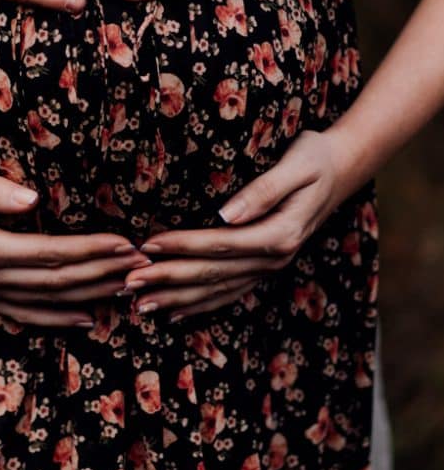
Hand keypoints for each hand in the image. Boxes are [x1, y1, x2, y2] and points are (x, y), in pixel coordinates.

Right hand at [0, 153, 152, 326]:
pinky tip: (81, 320)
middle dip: (102, 275)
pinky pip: (18, 314)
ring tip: (126, 292)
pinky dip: (53, 320)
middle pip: (55, 282)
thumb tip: (34, 199)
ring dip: (87, 298)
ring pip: (42, 303)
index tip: (127, 243)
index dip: (92, 250)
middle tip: (143, 268)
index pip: (51, 253)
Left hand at [125, 130, 342, 321]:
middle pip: (212, 273)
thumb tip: (226, 213)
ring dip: (176, 298)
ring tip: (139, 304)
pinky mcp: (266, 266)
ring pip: (217, 290)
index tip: (147, 245)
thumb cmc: (314, 156)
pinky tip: (174, 312)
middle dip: (167, 279)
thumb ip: (263, 190)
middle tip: (127, 283)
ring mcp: (271, 266)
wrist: (343, 167)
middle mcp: (275, 258)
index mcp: (280, 233)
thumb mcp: (296, 165)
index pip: (220, 243)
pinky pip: (230, 292)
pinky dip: (200, 304)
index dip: (182, 246)